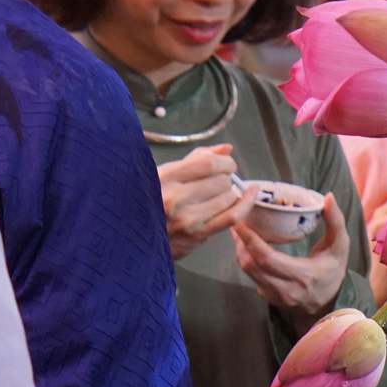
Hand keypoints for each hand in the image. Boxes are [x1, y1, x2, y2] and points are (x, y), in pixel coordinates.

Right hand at [161, 144, 244, 259]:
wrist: (135, 238)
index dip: (224, 162)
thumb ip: (196, 159)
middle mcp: (175, 198)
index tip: (226, 164)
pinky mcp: (198, 235)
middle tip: (217, 182)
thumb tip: (226, 149)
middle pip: (220, 180)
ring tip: (217, 195)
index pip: (208, 163)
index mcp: (165, 178)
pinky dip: (246, 203)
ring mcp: (188, 219)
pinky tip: (251, 194)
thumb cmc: (151, 202)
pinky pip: (233, 216)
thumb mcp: (163, 174)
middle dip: (225, 178)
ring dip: (229, 193)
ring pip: (228, 197)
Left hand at [231, 195, 349, 322]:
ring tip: (239, 232)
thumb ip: (335, 221)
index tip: (241, 223)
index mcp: (303, 275)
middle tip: (237, 222)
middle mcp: (286, 289)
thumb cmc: (333, 271)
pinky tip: (247, 246)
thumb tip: (329, 197)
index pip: (268, 259)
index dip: (251, 241)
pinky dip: (247, 260)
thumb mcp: (340, 246)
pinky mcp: (268, 297)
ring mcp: (275, 295)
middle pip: (252, 265)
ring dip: (241, 251)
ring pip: (248, 271)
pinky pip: (251, 276)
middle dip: (241, 243)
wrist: (329, 303)